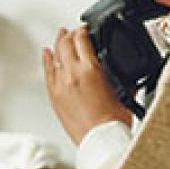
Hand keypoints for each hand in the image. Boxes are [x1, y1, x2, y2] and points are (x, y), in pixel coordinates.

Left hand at [43, 26, 132, 145]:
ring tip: (60, 36)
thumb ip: (120, 79)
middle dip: (70, 34)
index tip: (85, 29)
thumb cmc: (112, 122)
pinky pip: (47, 72)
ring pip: (55, 55)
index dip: (83, 30)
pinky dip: (46, 60)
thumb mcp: (123, 92)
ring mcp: (61, 84)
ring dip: (58, 43)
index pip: (82, 39)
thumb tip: (122, 75)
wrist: (100, 140)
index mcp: (91, 69)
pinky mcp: (54, 96)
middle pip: (66, 43)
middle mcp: (72, 73)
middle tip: (72, 31)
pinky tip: (46, 53)